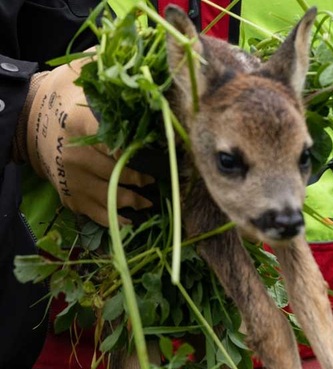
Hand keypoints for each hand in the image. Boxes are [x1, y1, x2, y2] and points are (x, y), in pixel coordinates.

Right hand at [14, 58, 152, 225]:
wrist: (28, 118)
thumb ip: (111, 62)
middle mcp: (75, 155)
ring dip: (136, 199)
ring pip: (112, 196)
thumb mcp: (82, 71)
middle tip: (167, 176)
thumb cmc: (64, 93)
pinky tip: (133, 217)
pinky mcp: (69, 194)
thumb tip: (147, 48)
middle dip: (146, 176)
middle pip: (121, 172)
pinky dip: (116, 218)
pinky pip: (96, 213)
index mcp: (82, 125)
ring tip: (153, 197)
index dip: (145, 150)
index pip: (119, 142)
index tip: (167, 152)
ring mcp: (71, 178)